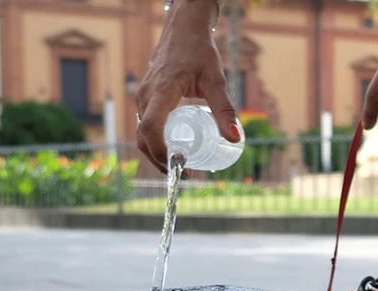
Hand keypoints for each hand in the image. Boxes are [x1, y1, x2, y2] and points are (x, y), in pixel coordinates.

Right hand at [136, 0, 241, 173]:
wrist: (182, 29)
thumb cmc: (198, 51)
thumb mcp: (215, 79)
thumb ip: (224, 109)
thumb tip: (235, 138)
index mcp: (161, 91)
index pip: (151, 129)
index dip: (161, 152)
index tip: (179, 166)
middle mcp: (147, 97)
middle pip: (143, 138)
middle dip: (160, 161)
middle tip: (186, 174)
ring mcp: (143, 98)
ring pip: (142, 134)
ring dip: (158, 154)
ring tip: (183, 166)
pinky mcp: (147, 98)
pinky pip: (146, 125)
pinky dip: (157, 142)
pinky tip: (176, 149)